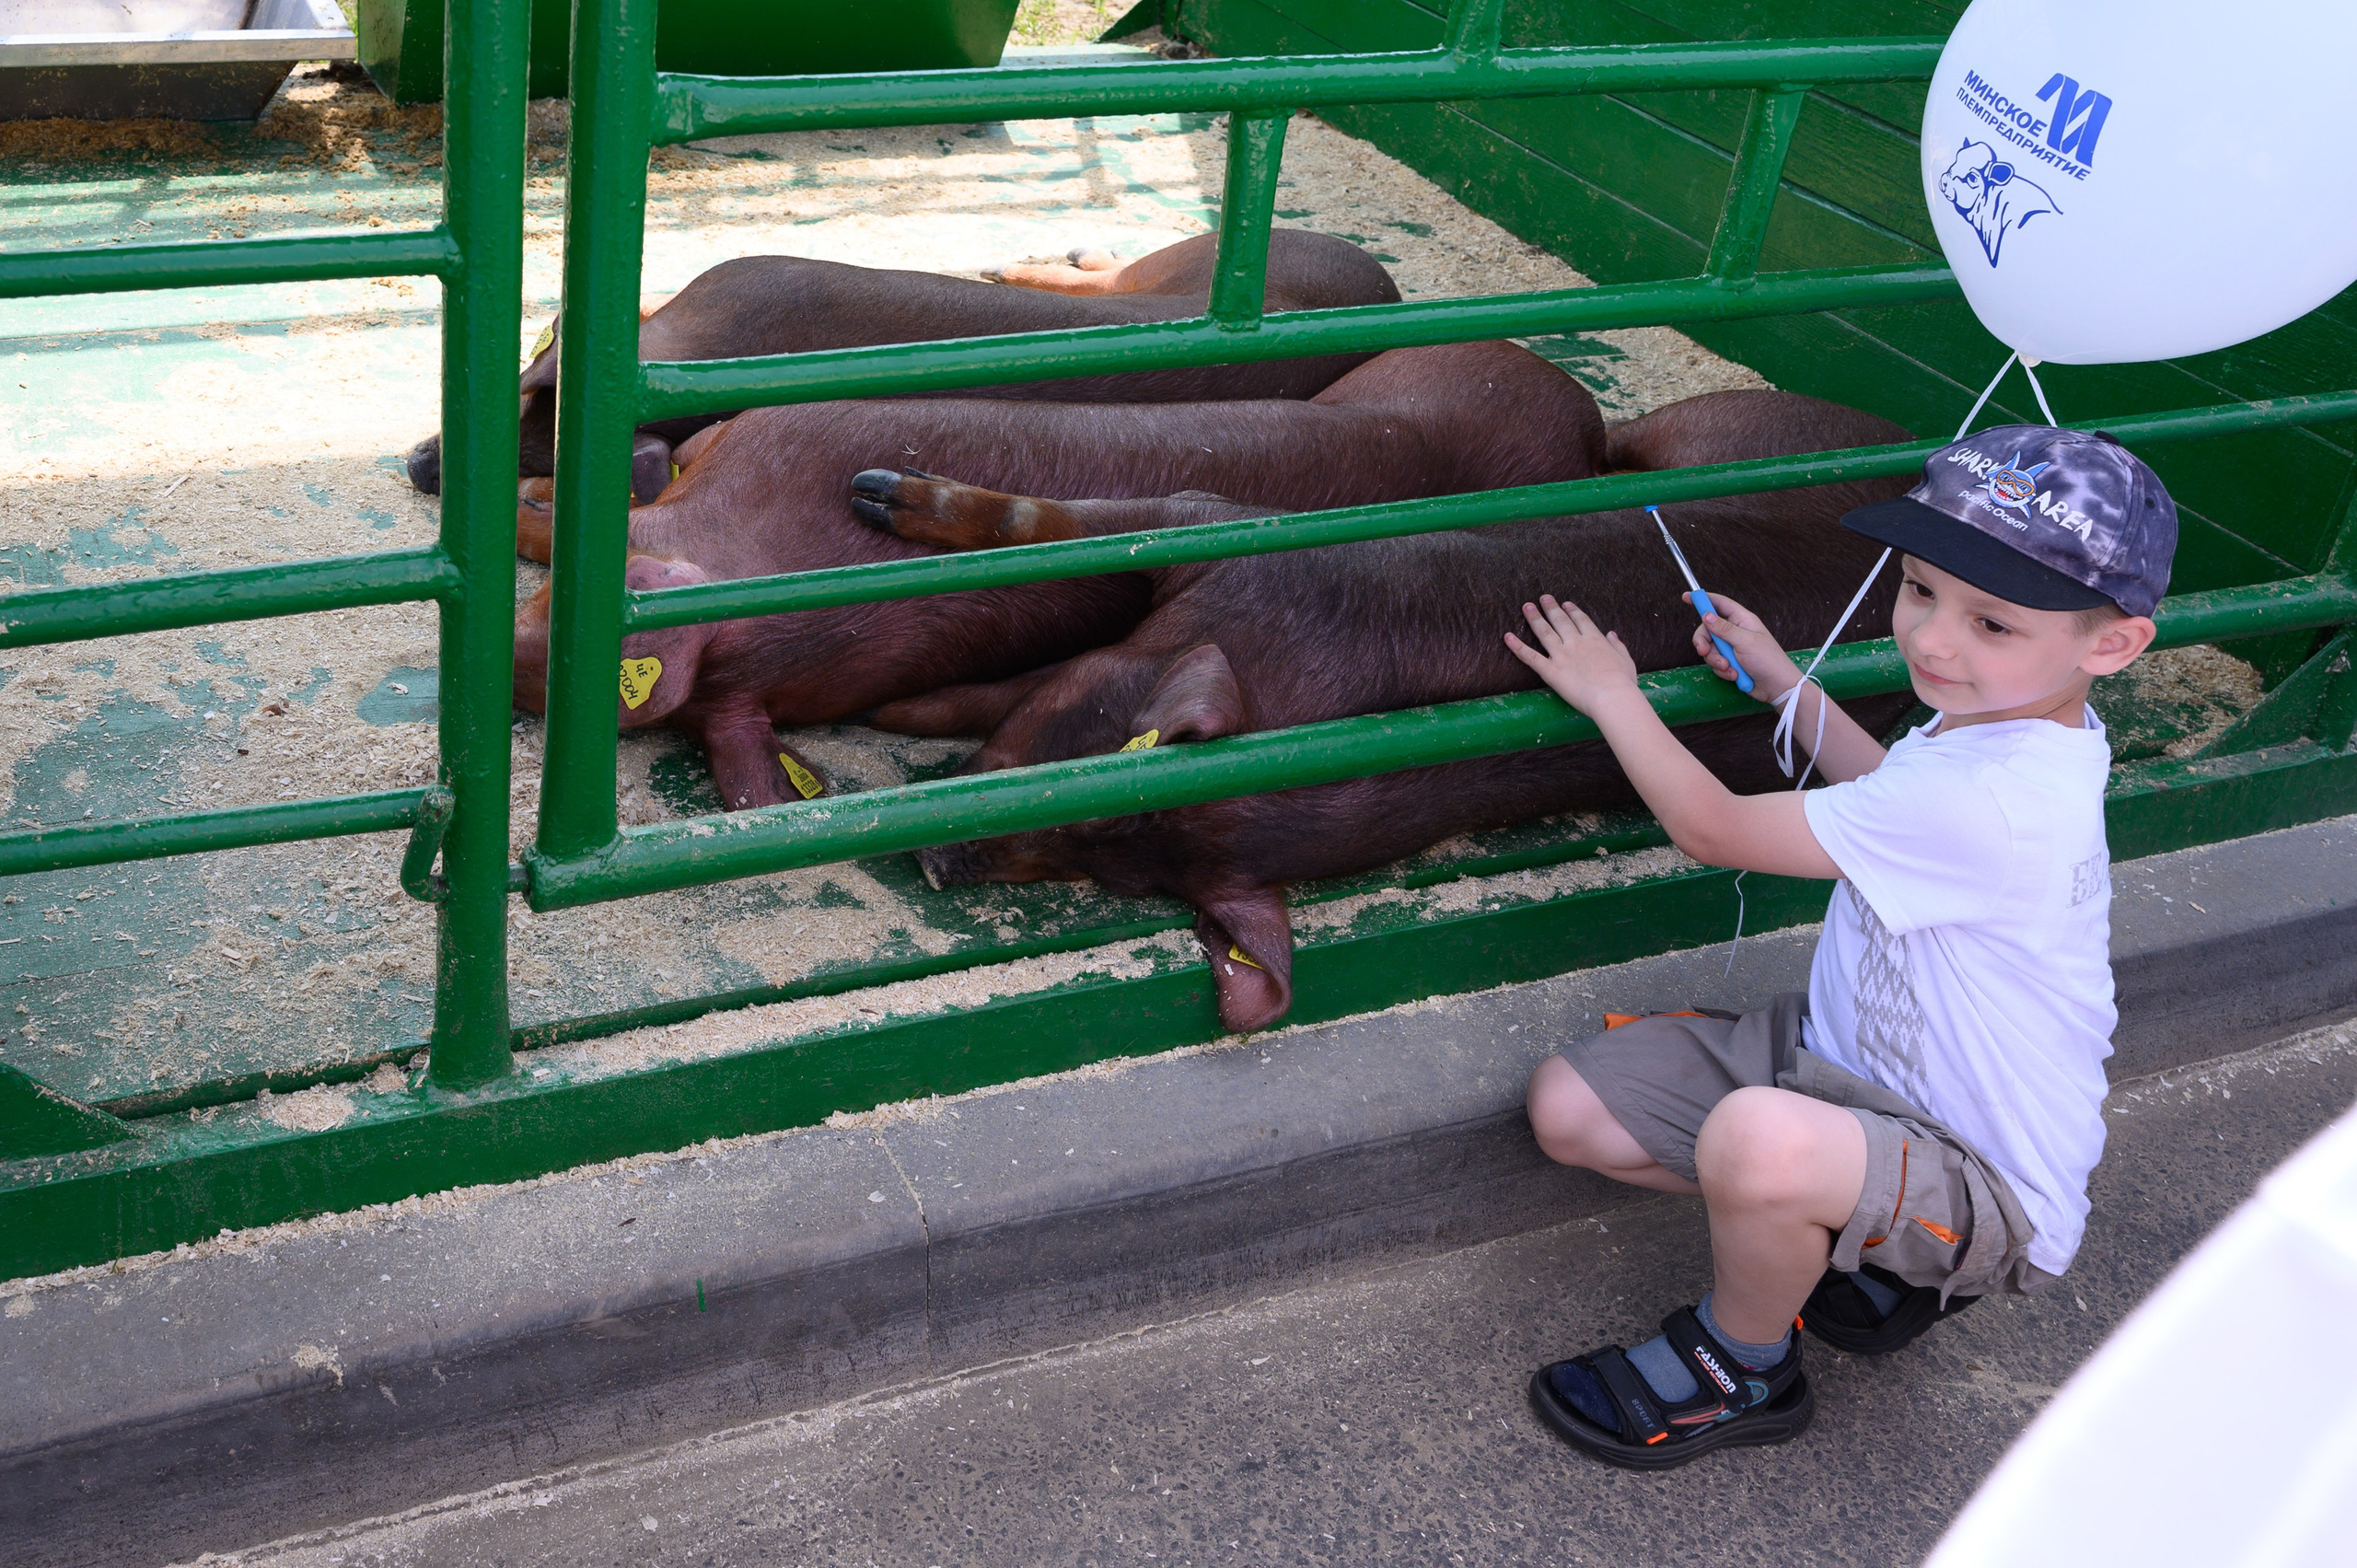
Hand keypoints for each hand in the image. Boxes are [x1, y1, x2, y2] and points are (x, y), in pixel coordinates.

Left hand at [1506, 595, 1641, 713]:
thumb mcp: (1626, 660)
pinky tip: (1507, 636)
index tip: (1566, 604)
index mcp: (1595, 640)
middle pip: (1561, 621)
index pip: (1581, 620)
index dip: (1572, 611)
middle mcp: (1576, 643)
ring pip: (1544, 632)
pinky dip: (1517, 646)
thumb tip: (1611, 633)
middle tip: (1543, 598)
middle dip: (1551, 608)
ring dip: (1534, 618)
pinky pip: (1530, 657)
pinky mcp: (1551, 671)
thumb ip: (1618, 645)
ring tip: (1526, 607)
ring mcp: (1562, 655)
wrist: (1612, 696)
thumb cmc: (1622, 683)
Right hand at [1686, 591, 1801, 701]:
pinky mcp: (1730, 662)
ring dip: (1716, 660)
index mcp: (1742, 620)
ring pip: (1710, 649)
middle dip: (1704, 642)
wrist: (1776, 687)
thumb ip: (1724, 628)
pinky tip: (1735, 675)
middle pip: (1708, 629)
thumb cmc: (1768, 660)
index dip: (1703, 599)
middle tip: (1703, 651)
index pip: (1719, 603)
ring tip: (1728, 668)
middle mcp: (1735, 631)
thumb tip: (1706, 615)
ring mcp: (1732, 647)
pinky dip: (1722, 670)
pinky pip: (1715, 663)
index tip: (1686, 596)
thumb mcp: (1745, 642)